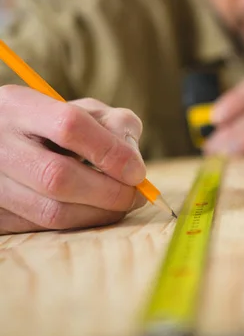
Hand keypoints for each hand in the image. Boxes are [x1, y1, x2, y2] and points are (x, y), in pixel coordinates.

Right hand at [0, 86, 145, 234]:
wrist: (0, 140)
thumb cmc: (51, 122)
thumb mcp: (80, 108)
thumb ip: (113, 124)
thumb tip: (134, 164)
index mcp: (19, 106)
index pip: (69, 126)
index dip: (110, 152)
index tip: (138, 172)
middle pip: (57, 177)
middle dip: (108, 193)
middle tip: (136, 197)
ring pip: (49, 212)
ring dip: (96, 215)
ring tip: (120, 207)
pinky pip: (41, 229)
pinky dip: (75, 223)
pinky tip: (92, 212)